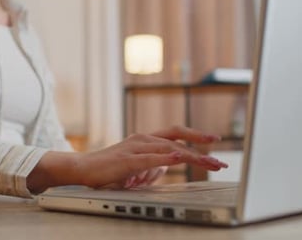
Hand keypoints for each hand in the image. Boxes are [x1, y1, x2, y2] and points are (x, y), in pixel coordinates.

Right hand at [85, 126, 225, 188]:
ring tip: (208, 162)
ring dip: (191, 156)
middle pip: (177, 140)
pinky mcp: (126, 160)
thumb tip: (169, 166)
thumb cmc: (109, 168)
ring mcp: (135, 148)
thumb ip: (154, 164)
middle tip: (219, 159)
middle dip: (200, 148)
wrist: (83, 168)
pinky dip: (165, 159)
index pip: (175, 134)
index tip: (213, 140)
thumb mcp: (136, 165)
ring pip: (168, 149)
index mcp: (146, 139)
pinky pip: (149, 159)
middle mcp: (143, 139)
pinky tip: (179, 160)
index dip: (195, 135)